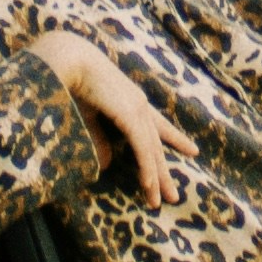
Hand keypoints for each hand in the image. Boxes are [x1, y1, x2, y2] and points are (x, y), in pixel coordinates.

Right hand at [33, 30, 191, 209]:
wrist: (68, 60)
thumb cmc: (74, 82)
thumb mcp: (90, 117)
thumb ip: (100, 140)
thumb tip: (107, 165)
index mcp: (132, 102)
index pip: (159, 125)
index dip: (175, 138)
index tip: (192, 151)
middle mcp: (139, 106)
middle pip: (157, 145)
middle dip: (165, 172)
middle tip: (173, 196)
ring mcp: (137, 109)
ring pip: (151, 151)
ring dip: (156, 178)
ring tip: (162, 200)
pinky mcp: (130, 114)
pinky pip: (142, 147)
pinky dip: (146, 168)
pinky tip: (149, 185)